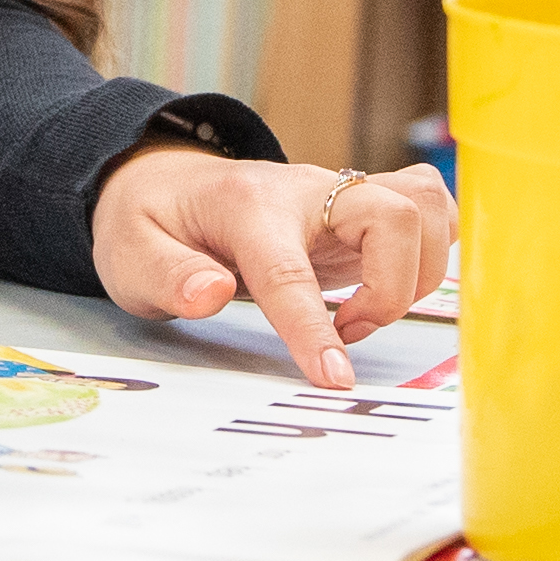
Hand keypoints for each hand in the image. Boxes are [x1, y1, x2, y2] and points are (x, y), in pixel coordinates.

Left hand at [97, 148, 455, 388]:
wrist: (167, 181)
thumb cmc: (153, 222)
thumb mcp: (130, 253)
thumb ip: (166, 275)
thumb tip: (210, 296)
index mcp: (247, 206)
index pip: (291, 269)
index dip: (314, 327)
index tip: (333, 379)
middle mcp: (307, 191)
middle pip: (394, 214)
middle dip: (392, 289)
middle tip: (346, 332)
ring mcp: (341, 195)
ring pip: (425, 206)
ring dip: (417, 272)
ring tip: (362, 314)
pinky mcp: (362, 210)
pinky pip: (429, 211)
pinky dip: (429, 253)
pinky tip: (387, 288)